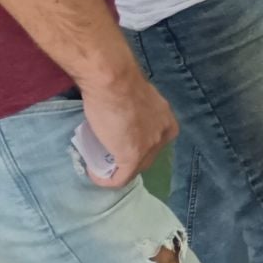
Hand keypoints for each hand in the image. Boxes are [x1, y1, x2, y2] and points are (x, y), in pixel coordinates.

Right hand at [79, 66, 176, 186]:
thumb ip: (140, 116)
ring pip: (133, 170)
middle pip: (145, 158)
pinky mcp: (133, 156)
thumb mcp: (139, 104)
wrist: (113, 81)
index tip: (114, 146)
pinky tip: (94, 173)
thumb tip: (129, 124)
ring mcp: (151, 147)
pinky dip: (105, 180)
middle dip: (125, 160)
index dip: (132, 148)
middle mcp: (164, 135)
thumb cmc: (121, 86)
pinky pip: (119, 179)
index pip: (152, 145)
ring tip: (97, 163)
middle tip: (104, 154)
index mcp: (168, 123)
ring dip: (114, 170)